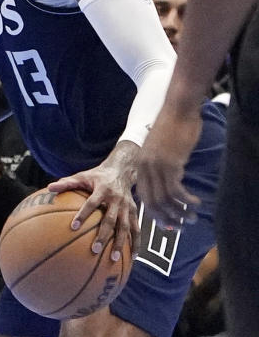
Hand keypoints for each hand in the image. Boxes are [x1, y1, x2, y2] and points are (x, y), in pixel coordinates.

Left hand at [47, 156, 138, 263]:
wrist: (122, 170)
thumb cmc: (97, 176)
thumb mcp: (82, 176)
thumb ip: (67, 183)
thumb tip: (49, 188)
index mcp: (103, 189)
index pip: (92, 203)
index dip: (83, 214)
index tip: (73, 227)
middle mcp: (117, 199)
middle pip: (110, 219)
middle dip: (103, 235)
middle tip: (94, 249)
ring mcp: (127, 207)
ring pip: (125, 227)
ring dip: (120, 243)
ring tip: (113, 258)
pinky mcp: (134, 212)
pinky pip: (136, 229)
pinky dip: (135, 242)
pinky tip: (132, 256)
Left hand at [136, 102, 201, 229]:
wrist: (178, 109)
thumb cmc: (173, 126)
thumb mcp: (160, 148)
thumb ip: (161, 164)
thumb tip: (171, 178)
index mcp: (141, 164)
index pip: (144, 196)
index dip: (155, 213)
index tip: (166, 223)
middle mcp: (146, 168)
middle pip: (153, 202)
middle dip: (166, 218)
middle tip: (180, 228)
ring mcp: (158, 166)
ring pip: (166, 199)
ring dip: (180, 212)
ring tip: (192, 219)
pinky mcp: (172, 164)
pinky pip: (177, 191)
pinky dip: (187, 201)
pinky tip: (196, 203)